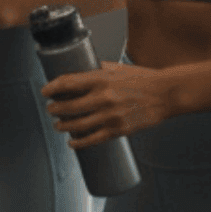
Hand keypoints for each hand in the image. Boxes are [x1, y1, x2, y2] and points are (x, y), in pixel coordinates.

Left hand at [42, 61, 173, 148]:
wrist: (165, 93)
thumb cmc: (141, 79)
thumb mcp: (115, 69)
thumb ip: (96, 72)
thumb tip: (77, 76)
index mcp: (100, 78)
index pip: (67, 83)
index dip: (51, 88)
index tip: (45, 91)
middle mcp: (103, 97)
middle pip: (68, 106)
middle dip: (54, 109)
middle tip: (50, 109)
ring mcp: (110, 115)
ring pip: (77, 125)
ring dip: (63, 126)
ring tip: (57, 125)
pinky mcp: (119, 130)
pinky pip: (93, 139)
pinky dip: (79, 142)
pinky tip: (72, 142)